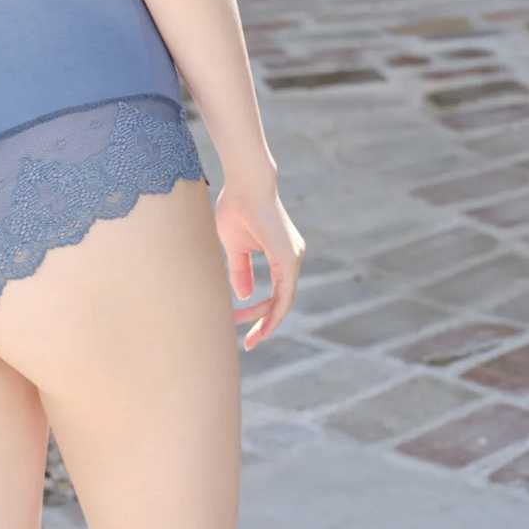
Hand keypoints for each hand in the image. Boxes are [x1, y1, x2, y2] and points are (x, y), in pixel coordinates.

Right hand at [214, 184, 305, 350]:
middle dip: (262, 323)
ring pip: (283, 303)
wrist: (246, 184)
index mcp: (281, 254)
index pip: (275, 293)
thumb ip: (240, 270)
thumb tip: (243, 296)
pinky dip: (274, 314)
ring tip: (249, 339)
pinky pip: (285, 296)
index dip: (258, 312)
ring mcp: (294, 259)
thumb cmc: (237, 207)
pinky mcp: (290, 259)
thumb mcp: (235, 246)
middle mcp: (292, 258)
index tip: (238, 321)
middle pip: (280, 302)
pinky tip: (262, 327)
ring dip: (264, 322)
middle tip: (248, 344)